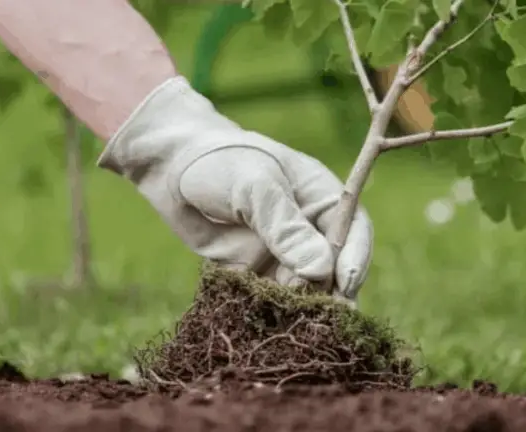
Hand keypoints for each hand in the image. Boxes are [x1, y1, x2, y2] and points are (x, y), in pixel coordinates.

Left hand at [97, 76, 372, 302]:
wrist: (171, 170)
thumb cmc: (219, 163)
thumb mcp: (254, 186)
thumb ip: (285, 226)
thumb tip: (320, 270)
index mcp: (322, 198)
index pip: (354, 231)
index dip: (354, 258)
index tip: (346, 284)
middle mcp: (309, 231)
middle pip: (334, 269)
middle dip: (330, 293)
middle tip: (322, 317)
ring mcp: (283, 256)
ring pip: (306, 292)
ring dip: (302, 310)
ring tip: (293, 325)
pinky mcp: (257, 277)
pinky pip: (272, 302)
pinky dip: (273, 316)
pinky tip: (267, 328)